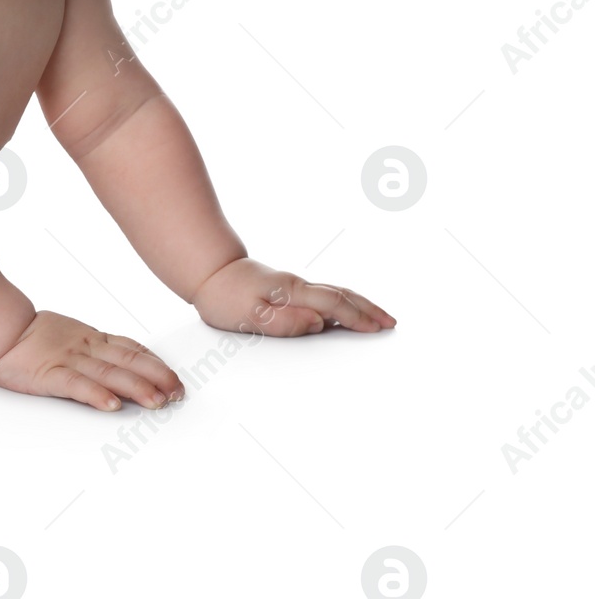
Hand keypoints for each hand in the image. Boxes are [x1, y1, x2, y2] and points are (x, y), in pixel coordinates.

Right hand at [0, 310, 184, 410]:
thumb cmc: (28, 337)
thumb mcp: (68, 335)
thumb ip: (91, 349)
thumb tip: (117, 366)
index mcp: (90, 338)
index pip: (131, 349)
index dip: (156, 363)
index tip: (175, 378)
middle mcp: (84, 347)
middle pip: (128, 361)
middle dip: (157, 377)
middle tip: (178, 393)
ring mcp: (67, 359)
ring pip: (108, 373)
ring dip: (137, 388)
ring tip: (157, 402)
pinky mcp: (48, 374)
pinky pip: (75, 384)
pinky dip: (95, 394)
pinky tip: (111, 405)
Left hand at [192, 257, 395, 335]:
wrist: (208, 271)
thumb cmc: (224, 295)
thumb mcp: (248, 315)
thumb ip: (283, 322)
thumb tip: (317, 324)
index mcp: (291, 292)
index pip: (333, 304)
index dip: (358, 317)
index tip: (378, 328)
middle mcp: (296, 286)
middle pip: (341, 295)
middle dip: (368, 309)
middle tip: (391, 322)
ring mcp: (293, 286)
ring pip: (334, 292)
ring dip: (359, 303)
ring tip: (378, 316)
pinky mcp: (288, 288)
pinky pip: (324, 294)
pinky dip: (343, 301)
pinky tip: (346, 309)